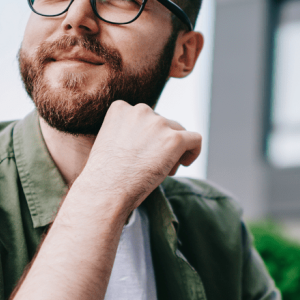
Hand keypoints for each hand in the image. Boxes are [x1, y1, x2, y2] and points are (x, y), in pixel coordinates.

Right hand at [82, 100, 201, 204]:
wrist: (106, 191)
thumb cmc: (104, 176)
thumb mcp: (107, 142)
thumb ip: (126, 132)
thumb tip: (148, 138)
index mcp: (120, 108)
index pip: (145, 117)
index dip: (147, 137)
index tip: (141, 154)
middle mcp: (140, 110)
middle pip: (163, 124)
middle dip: (160, 144)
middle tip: (151, 166)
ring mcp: (159, 123)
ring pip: (179, 132)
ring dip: (174, 150)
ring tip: (163, 170)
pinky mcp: (175, 139)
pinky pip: (195, 139)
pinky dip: (194, 151)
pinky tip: (184, 164)